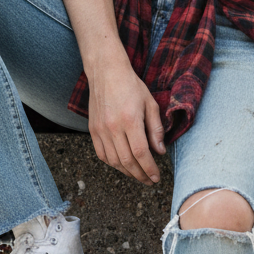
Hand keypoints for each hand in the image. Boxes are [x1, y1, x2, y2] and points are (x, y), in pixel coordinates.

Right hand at [87, 55, 165, 184]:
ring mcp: (100, 129)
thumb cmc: (131, 86)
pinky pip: (102, 154)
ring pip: (113, 161)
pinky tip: (123, 165)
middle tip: (150, 181)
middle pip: (127, 161)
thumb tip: (160, 151)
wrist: (106, 72)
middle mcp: (113, 127)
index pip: (141, 153)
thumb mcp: (150, 104)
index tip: (156, 177)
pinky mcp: (93, 130)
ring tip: (138, 175)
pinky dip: (113, 164)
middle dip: (140, 175)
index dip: (149, 169)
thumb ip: (156, 129)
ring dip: (127, 172)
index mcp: (130, 120)